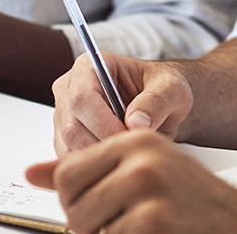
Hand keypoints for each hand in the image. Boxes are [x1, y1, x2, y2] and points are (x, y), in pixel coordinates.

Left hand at [27, 131, 236, 233]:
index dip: (74, 201)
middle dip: (90, 225)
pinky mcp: (154, 223)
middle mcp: (140, 161)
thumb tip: (30, 173)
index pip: (68, 173)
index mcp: (135, 140)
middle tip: (122, 223)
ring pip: (89, 229)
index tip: (97, 209)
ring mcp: (148, 194)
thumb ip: (84, 168)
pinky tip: (154, 232)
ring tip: (140, 226)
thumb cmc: (191, 198)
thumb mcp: (142, 168)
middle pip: (74, 206)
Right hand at [53, 54, 193, 154]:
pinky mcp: (65, 140)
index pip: (82, 98)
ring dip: (99, 160)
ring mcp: (64, 117)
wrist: (160, 107)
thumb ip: (157, 101)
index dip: (103, 124)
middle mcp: (68, 89)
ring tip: (129, 158)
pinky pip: (71, 162)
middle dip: (103, 146)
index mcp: (89, 67)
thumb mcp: (172, 89)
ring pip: (69, 149)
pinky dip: (94, 169)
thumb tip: (136, 123)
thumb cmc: (163, 91)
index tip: (130, 140)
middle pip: (72, 127)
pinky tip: (118, 164)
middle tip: (133, 156)